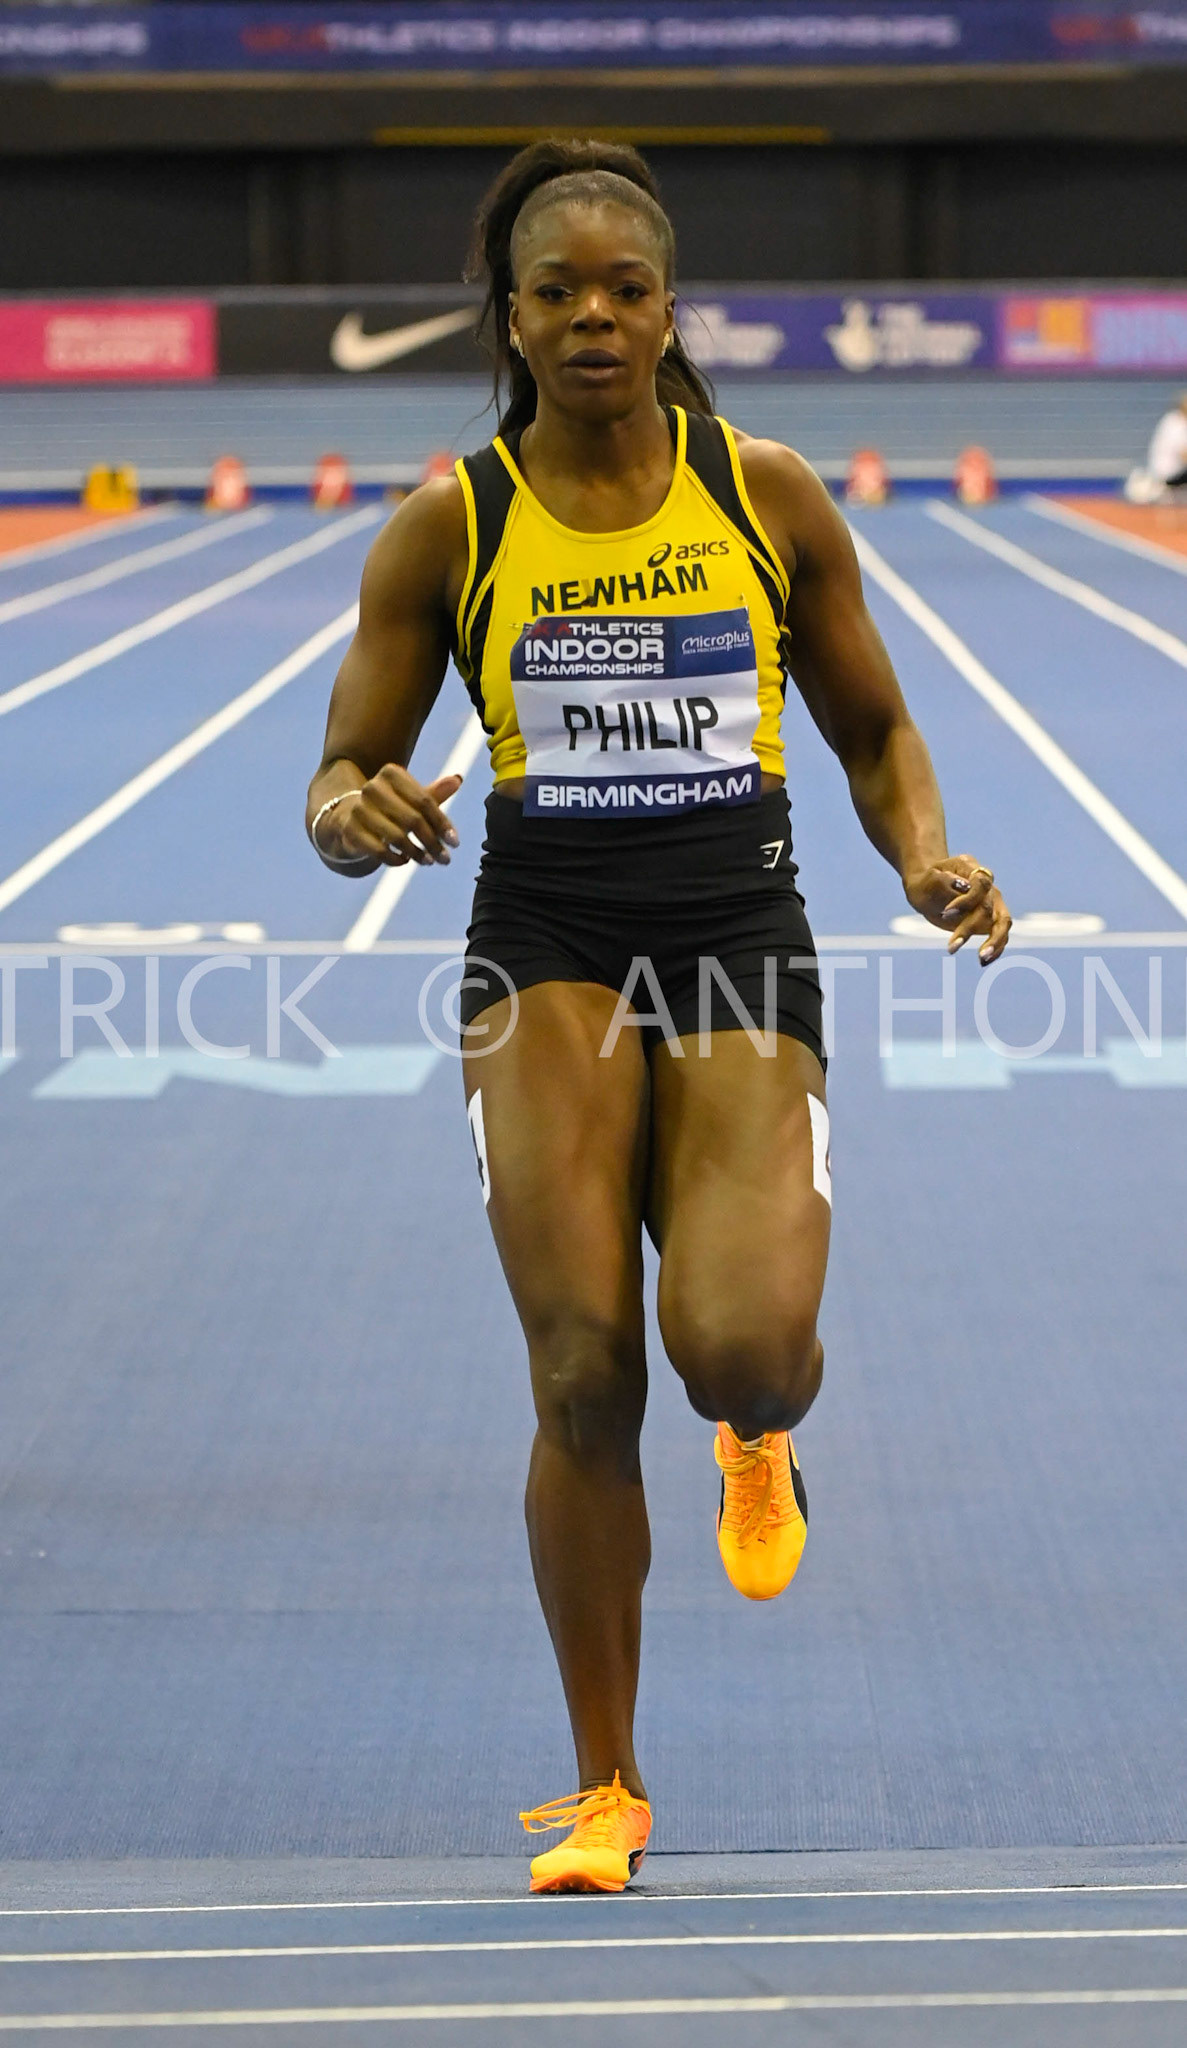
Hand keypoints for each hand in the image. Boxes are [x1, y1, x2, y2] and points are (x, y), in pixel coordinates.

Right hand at [334, 766, 462, 866]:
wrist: (351, 817)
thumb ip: (434, 793)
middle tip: (445, 858)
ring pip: (397, 837)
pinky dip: (395, 859)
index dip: (442, 823)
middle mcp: (373, 787)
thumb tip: (458, 779)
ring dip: (417, 853)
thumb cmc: (391, 808)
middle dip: (432, 842)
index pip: (424, 801)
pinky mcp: (350, 829)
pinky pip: (379, 850)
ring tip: (429, 861)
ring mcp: (359, 808)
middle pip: (412, 819)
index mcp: (391, 774)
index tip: (455, 842)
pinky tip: (405, 861)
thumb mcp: (413, 799)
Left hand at [904, 854, 1011, 963]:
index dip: (967, 900)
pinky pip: (1000, 935)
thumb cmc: (926, 882)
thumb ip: (941, 880)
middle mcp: (988, 886)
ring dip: (993, 943)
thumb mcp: (926, 879)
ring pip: (1003, 923)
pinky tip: (984, 962)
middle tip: (953, 946)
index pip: (981, 884)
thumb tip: (963, 887)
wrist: (929, 888)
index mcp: (972, 869)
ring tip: (981, 959)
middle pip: (990, 907)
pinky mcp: (992, 921)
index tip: (945, 912)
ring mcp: (993, 903)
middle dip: (972, 927)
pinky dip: (996, 949)